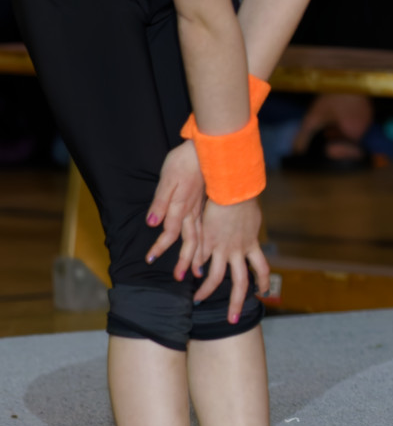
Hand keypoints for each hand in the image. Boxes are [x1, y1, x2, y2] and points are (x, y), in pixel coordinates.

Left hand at [144, 141, 205, 277]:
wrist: (208, 147)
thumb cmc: (184, 161)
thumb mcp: (167, 179)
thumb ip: (160, 203)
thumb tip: (151, 224)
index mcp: (181, 206)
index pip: (169, 232)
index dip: (160, 246)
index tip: (150, 259)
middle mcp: (193, 211)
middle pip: (190, 240)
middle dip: (185, 260)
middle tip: (179, 277)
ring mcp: (203, 208)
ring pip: (202, 237)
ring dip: (198, 255)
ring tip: (198, 271)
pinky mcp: (208, 204)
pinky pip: (208, 229)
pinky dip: (208, 243)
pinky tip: (209, 248)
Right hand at [189, 197, 269, 325]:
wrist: (235, 191)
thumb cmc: (244, 199)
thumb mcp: (252, 218)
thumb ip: (247, 230)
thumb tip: (247, 232)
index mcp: (252, 245)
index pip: (262, 269)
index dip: (263, 282)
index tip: (262, 292)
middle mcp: (239, 251)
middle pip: (241, 283)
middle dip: (236, 303)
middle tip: (232, 320)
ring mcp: (224, 248)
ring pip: (217, 277)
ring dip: (207, 291)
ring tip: (199, 301)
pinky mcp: (209, 241)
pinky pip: (200, 261)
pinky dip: (193, 268)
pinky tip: (186, 275)